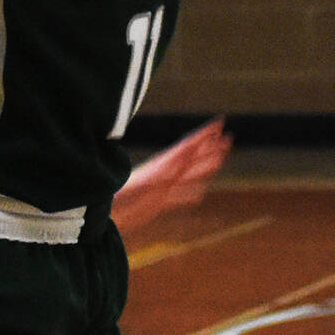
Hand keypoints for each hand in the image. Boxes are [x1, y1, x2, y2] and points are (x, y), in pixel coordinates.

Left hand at [111, 118, 231, 233]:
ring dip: (205, 169)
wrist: (105, 212)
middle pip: (193, 159)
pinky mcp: (158, 203)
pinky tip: (198, 196)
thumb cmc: (122, 195)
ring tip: (219, 161)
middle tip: (228, 139)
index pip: (189, 146)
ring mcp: (162, 188)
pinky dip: (190, 196)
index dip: (204, 134)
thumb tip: (188, 150)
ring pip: (189, 177)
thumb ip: (169, 166)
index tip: (219, 122)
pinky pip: (179, 198)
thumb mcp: (148, 178)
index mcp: (164, 165)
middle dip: (210, 149)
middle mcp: (165, 174)